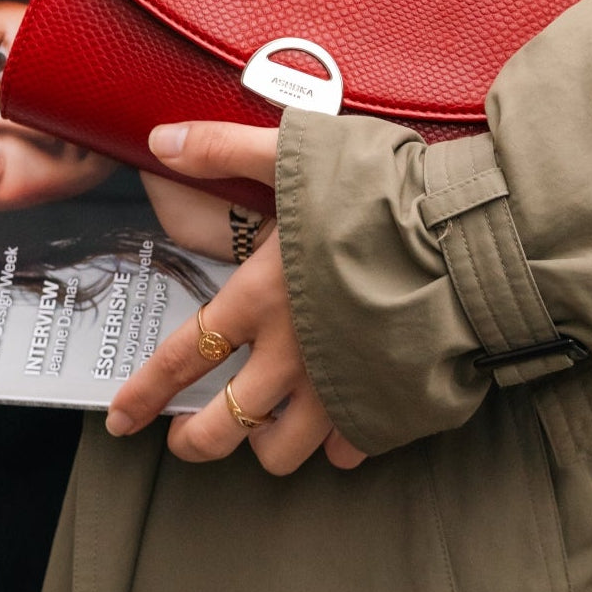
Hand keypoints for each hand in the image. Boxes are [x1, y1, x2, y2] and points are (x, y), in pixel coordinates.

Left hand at [105, 121, 366, 474]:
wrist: (469, 233)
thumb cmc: (384, 190)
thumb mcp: (298, 150)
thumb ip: (226, 148)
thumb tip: (161, 141)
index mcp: (261, 299)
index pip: (184, 358)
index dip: (146, 393)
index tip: (122, 419)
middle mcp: (293, 357)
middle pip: (224, 427)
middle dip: (196, 440)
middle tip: (188, 439)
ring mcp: (341, 390)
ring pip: (283, 451)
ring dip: (266, 443)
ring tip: (266, 428)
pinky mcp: (389, 406)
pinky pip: (351, 448)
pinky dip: (339, 441)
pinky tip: (341, 417)